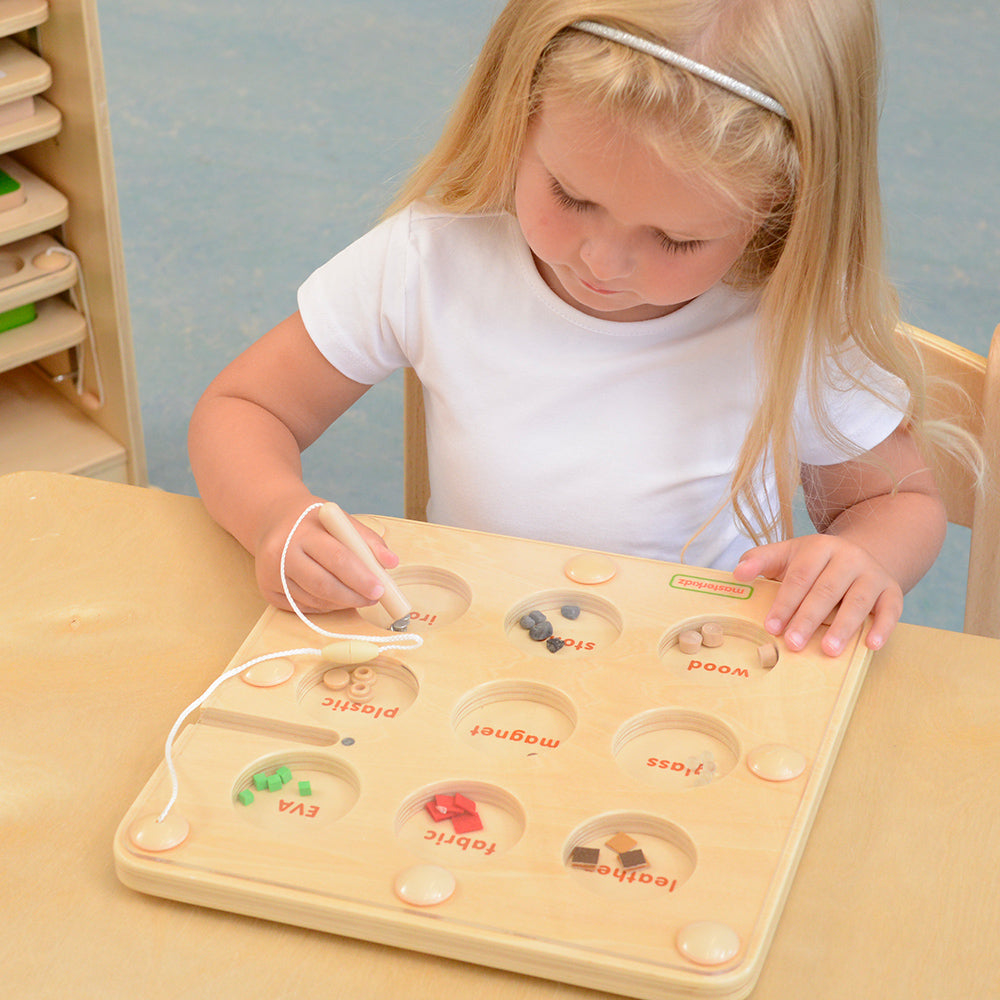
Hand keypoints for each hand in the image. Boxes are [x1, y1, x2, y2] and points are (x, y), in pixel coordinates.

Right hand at [253, 500, 398, 613]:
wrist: (271, 519)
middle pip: (323, 584)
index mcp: (302, 531)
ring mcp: (271, 574)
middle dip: (354, 596)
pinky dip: (324, 606)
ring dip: (341, 603)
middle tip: (374, 598)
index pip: (336, 558)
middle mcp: (281, 553)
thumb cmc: (312, 520)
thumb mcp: (339, 519)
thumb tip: (392, 563)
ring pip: (314, 600)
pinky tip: (336, 598)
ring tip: (359, 597)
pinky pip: (302, 607)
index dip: (361, 577)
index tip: (380, 588)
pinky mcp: (267, 590)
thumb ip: (367, 539)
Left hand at [732, 534, 902, 655]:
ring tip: (829, 650)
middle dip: (808, 618)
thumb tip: (737, 574)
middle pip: (827, 590)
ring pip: (858, 600)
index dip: (785, 602)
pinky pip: (891, 609)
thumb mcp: (787, 555)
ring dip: (844, 626)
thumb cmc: (815, 563)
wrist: (860, 555)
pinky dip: (882, 627)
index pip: (800, 576)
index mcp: (819, 547)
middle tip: (793, 643)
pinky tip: (870, 644)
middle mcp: (848, 558)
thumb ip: (760, 561)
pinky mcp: (892, 590)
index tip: (771, 626)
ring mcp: (872, 574)